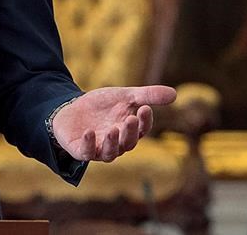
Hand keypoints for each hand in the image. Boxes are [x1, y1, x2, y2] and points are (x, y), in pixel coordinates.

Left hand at [51, 85, 175, 162]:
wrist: (71, 109)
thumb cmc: (101, 106)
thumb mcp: (123, 96)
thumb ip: (146, 95)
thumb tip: (175, 94)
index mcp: (128, 131)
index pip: (141, 130)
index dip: (145, 121)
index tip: (145, 108)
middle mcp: (117, 144)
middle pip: (127, 143)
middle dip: (130, 132)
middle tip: (130, 119)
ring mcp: (98, 149)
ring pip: (110, 153)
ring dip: (112, 142)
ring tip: (113, 129)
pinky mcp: (81, 150)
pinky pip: (86, 152)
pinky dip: (88, 144)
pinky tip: (89, 132)